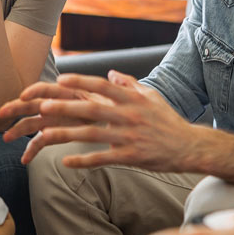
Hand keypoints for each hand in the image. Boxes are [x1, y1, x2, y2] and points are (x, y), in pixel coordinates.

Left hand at [0, 71, 207, 168]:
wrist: (189, 146)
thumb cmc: (168, 120)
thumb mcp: (151, 96)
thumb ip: (129, 84)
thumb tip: (110, 72)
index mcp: (133, 99)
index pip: (103, 86)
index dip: (81, 82)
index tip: (61, 79)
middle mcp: (130, 116)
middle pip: (93, 109)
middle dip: (67, 107)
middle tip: (44, 106)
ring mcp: (130, 138)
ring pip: (93, 135)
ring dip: (67, 134)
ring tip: (45, 135)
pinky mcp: (131, 157)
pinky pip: (103, 159)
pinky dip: (84, 161)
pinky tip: (66, 162)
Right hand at [0, 78, 113, 150]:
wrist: (117, 120)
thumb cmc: (114, 104)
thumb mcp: (115, 95)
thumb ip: (114, 85)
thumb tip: (114, 75)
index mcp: (71, 92)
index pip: (50, 88)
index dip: (37, 90)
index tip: (25, 96)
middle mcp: (59, 104)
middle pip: (34, 104)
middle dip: (17, 107)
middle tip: (1, 113)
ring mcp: (56, 119)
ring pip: (33, 122)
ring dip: (18, 129)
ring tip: (6, 138)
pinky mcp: (57, 132)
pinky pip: (41, 141)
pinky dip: (33, 149)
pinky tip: (25, 159)